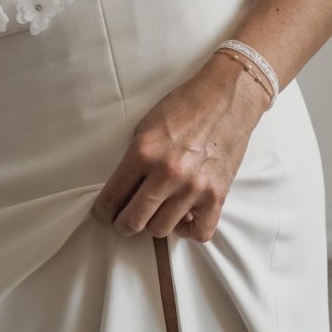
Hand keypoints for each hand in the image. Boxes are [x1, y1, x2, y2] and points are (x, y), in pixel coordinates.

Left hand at [92, 50, 271, 242]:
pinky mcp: (217, 194)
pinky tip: (185, 219)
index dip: (103, 211)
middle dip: (124, 225)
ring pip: (162, 229)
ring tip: (159, 211)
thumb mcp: (147, 126)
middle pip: (133, 221)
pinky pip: (200, 232)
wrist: (227, 98)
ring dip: (156, 223)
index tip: (105, 214)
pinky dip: (189, 231)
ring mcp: (194, 186)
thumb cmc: (186, 107)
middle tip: (126, 221)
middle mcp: (168, 173)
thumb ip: (134, 160)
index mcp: (144, 152)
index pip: (112, 197)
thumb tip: (125, 191)